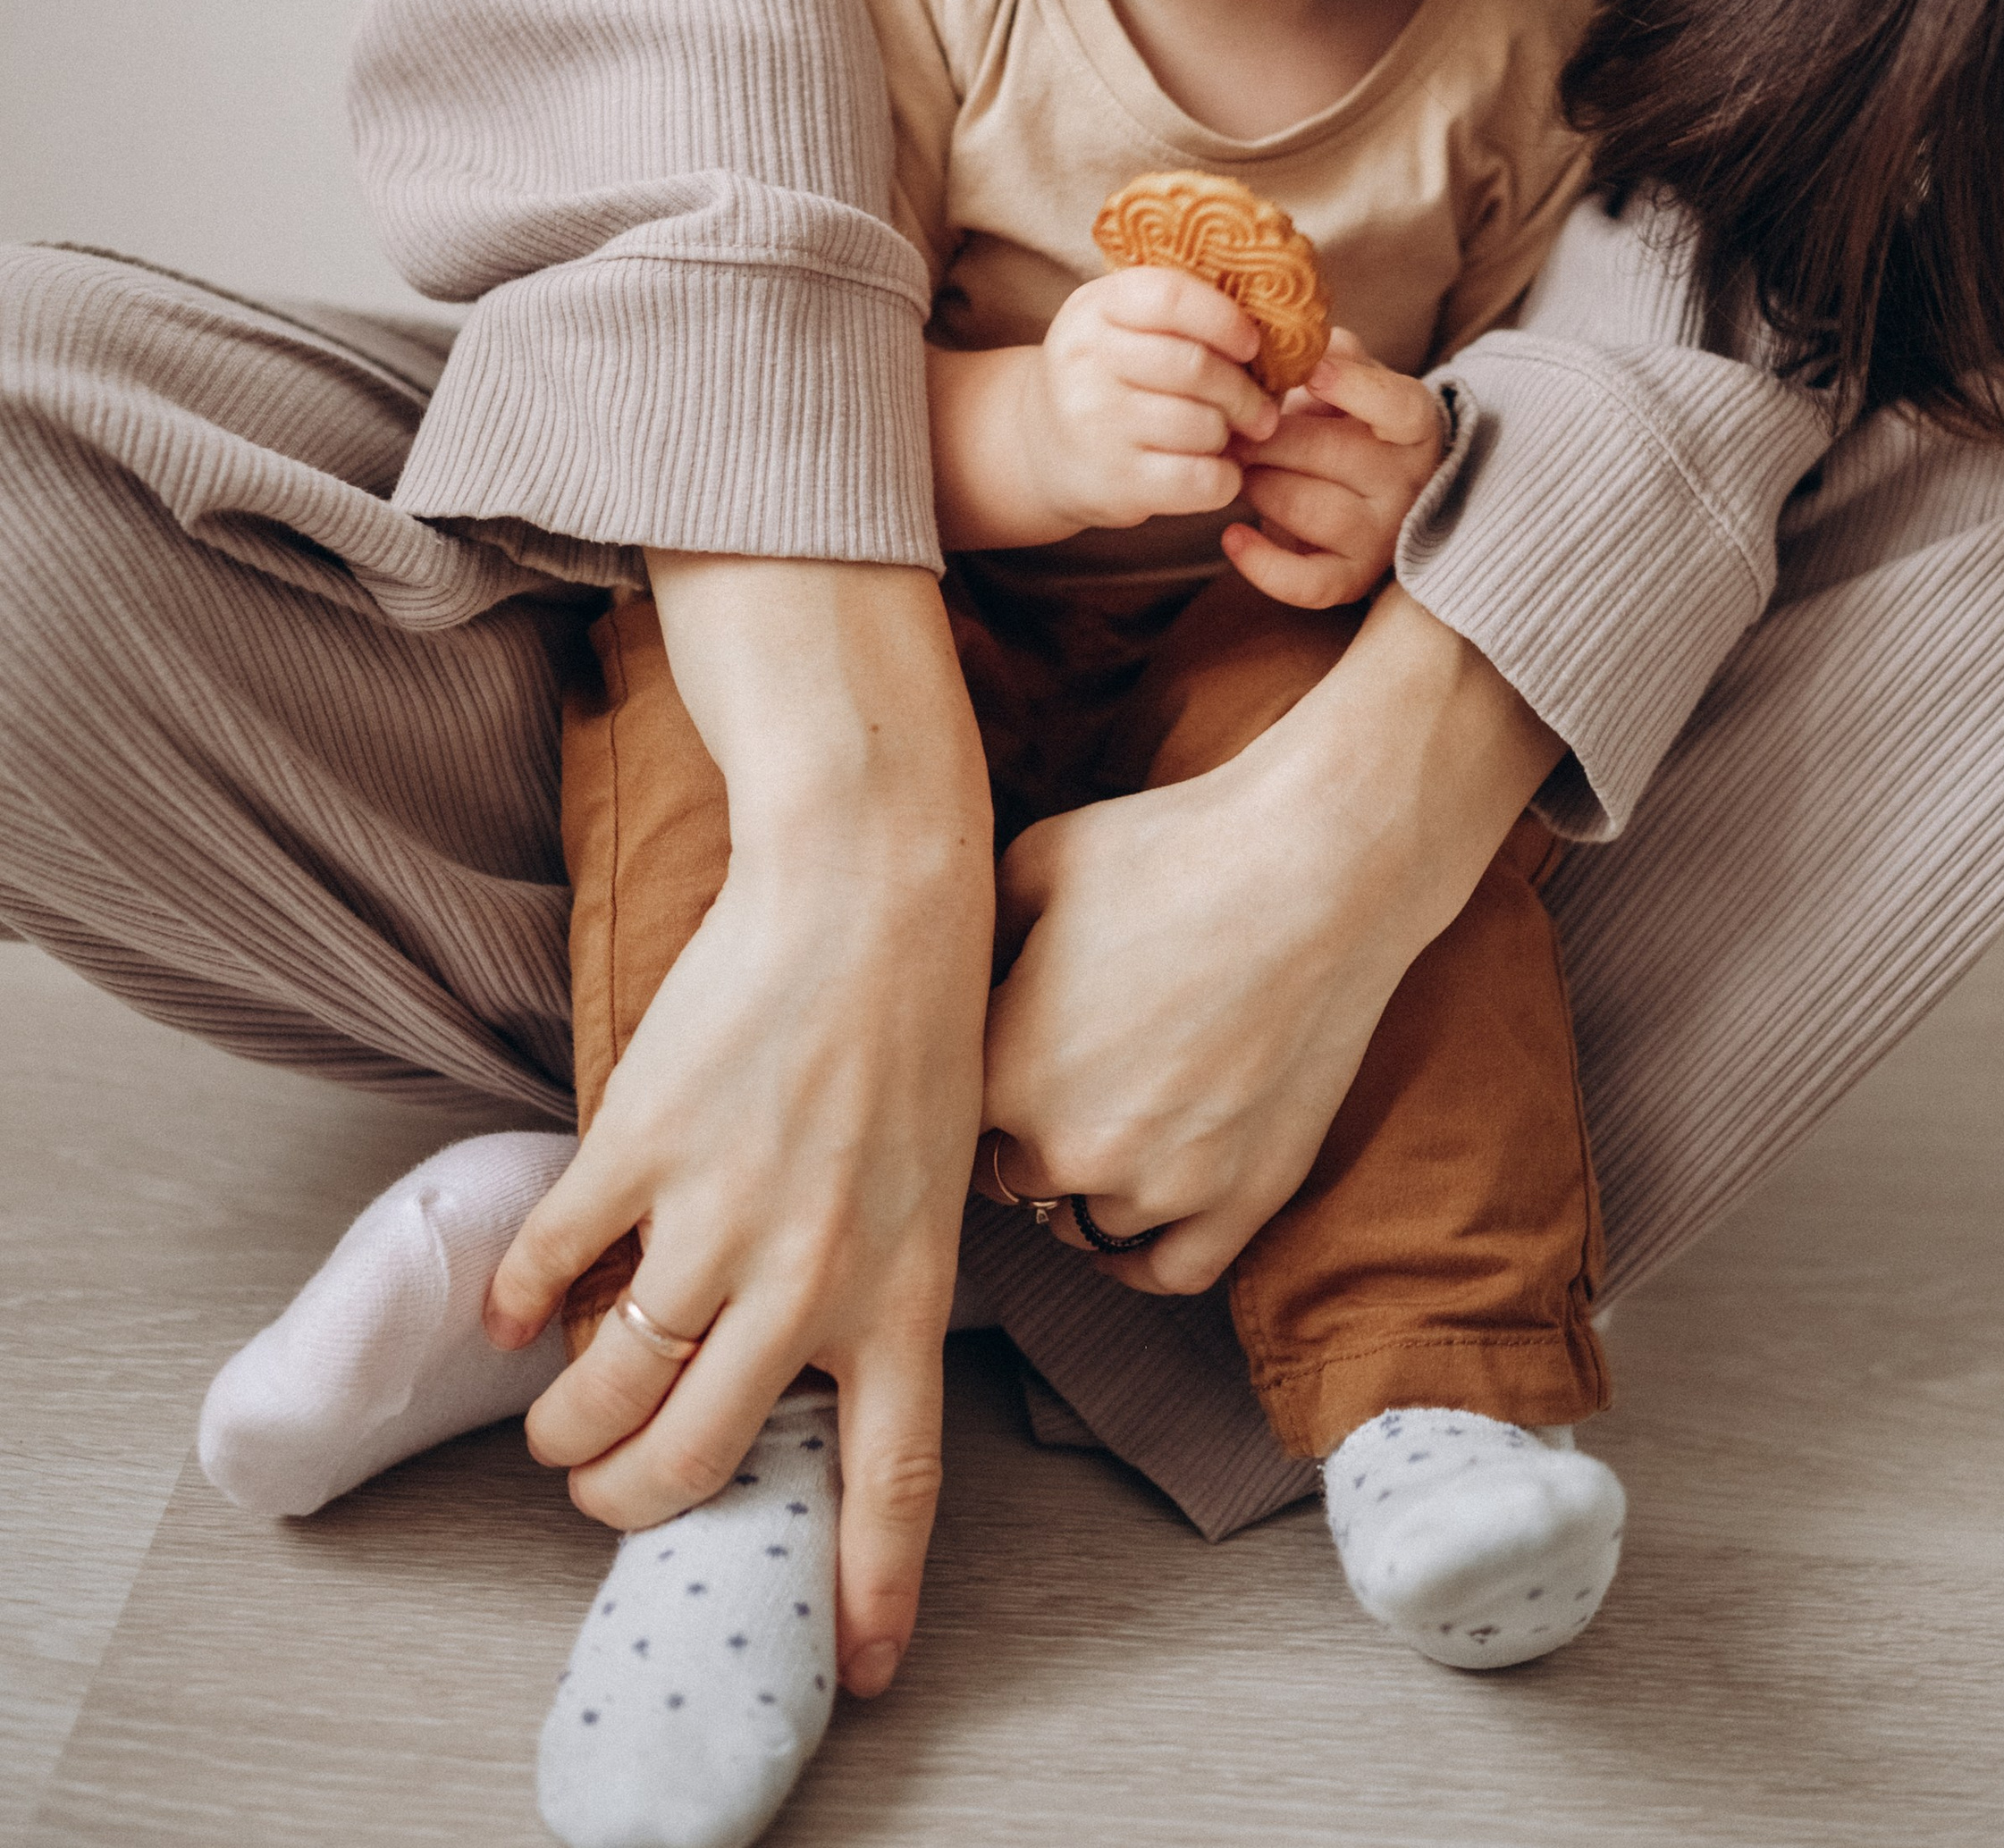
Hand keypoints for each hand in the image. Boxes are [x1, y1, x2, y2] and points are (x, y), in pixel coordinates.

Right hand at [485, 557, 993, 1702]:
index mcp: (908, 1288)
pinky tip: (512, 1315)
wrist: (872, 880)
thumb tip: (821, 1351)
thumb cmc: (922, 1012)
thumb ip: (887, 1268)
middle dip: (636, 1502)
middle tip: (612, 1495)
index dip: (868, 1587)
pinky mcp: (643, 1146)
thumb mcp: (944, 1168)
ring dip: (567, 1428)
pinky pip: (552, 1267)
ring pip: (610, 1389)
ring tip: (559, 1423)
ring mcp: (720, 1216)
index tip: (855, 1669)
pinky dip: (517, 1306)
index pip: (892, 1478)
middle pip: (699, 1460)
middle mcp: (812, 1277)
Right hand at [934, 267, 1278, 546]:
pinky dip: (1224, 479)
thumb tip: (1282, 322)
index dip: (1225, 319)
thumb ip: (1182, 309)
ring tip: (1222, 436)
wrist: (1040, 446)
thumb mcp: (1122, 324)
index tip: (1251, 345)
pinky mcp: (1112, 482)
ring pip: (1204, 426)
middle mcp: (1085, 361)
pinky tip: (1213, 470)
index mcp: (1095, 308)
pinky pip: (1201, 479)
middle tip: (1260, 409)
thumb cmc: (1109, 375)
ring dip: (1229, 436)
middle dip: (1243, 392)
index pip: (1170, 296)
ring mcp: (1094, 423)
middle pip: (1196, 366)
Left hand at [982, 583, 1559, 1292]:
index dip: (959, 1091)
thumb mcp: (1034, 864)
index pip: (944, 1125)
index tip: (979, 1067)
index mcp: (1007, 1072)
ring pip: (1088, 1224)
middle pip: (1012, 1179)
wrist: (1315, 866)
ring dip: (1085, 1187)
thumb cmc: (1170, 851)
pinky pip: (1172, 1271)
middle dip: (1019, 1137)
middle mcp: (1075, 1148)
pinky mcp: (1248, 1197)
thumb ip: (975, 940)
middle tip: (1044, 1087)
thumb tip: (942, 973)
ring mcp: (1167, 1184)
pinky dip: (1144, 1256)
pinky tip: (1135, 1219)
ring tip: (1101, 1127)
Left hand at [1223, 329, 1445, 608]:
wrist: (1372, 494)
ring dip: (1257, 485)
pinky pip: (1307, 583)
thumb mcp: (1354, 378)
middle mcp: (1408, 482)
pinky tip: (1233, 535)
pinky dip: (1262, 563)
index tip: (1310, 369)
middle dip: (1265, 437)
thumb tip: (1293, 341)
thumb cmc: (1350, 423)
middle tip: (1223, 425)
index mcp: (1414, 423)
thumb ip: (1332, 355)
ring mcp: (1383, 536)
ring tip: (1236, 469)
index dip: (1353, 386)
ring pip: (1309, 508)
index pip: (1397, 404)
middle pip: (1330, 453)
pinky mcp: (1352, 579)